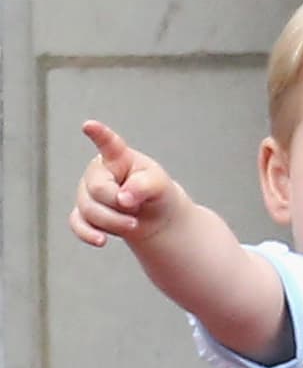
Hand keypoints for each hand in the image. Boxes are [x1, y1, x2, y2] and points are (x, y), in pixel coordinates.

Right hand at [70, 119, 182, 248]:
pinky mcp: (83, 213)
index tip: (89, 126)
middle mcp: (98, 171)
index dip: (99, 134)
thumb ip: (143, 186)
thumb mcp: (160, 186)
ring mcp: (87, 192)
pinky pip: (77, 224)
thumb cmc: (156, 192)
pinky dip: (88, 234)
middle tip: (136, 214)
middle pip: (97, 190)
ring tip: (134, 224)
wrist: (153, 216)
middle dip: (117, 206)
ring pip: (88, 210)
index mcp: (117, 156)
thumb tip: (123, 199)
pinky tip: (101, 241)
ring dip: (113, 223)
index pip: (108, 143)